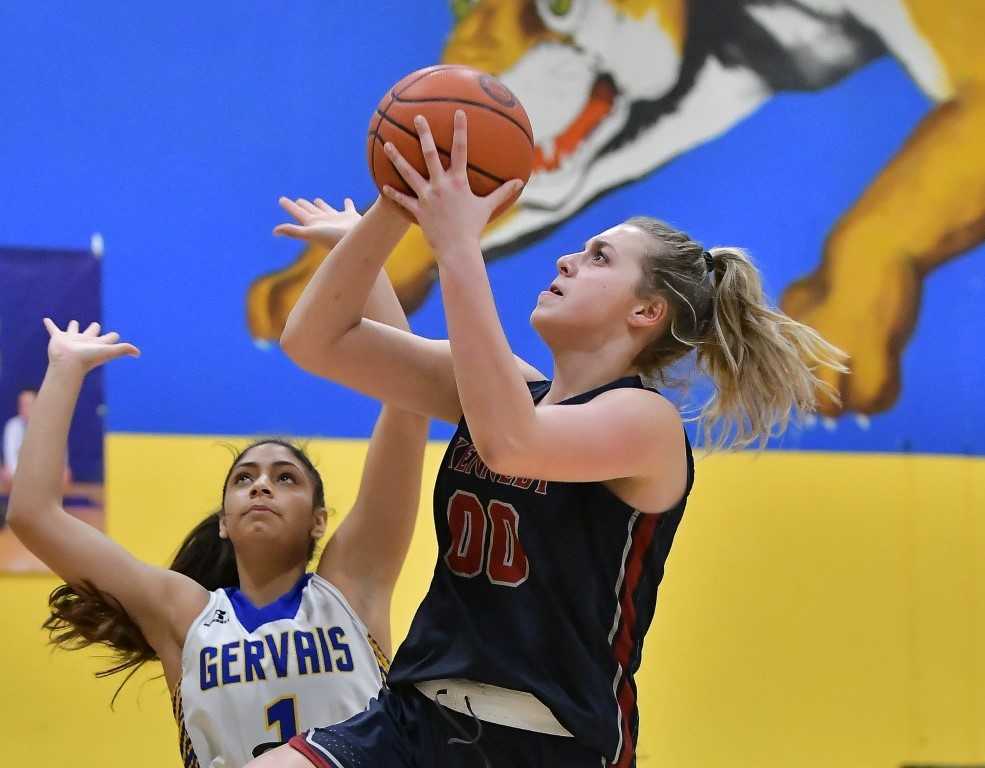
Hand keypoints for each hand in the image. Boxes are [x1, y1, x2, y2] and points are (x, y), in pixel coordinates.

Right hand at [44, 319, 139, 374]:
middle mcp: (85, 342)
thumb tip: (138, 353)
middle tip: (96, 325)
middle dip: (94, 329)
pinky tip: (46, 319)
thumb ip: (124, 350)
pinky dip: (50, 325)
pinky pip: (53, 329)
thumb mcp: (108, 351)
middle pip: (92, 333)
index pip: (109, 338)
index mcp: (98, 344)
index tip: (115, 336)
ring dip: (73, 327)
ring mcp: (71, 340)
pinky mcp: (58, 338)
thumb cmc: (88, 358)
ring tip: (74, 323)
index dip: (112, 336)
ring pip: (73, 330)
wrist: (67, 363)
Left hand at [273, 197, 361, 249]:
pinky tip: (346, 200)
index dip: (289, 206)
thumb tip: (274, 231)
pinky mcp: (351, 217)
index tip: (281, 199)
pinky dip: (347, 204)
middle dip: (304, 205)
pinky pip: (348, 208)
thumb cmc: (335, 239)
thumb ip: (293, 231)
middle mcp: (325, 222)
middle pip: (311, 211)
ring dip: (322, 205)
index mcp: (314, 224)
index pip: (298, 213)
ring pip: (327, 210)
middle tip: (298, 200)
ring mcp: (338, 220)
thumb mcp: (311, 233)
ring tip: (316, 200)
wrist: (359, 243)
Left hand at [381, 111, 522, 255]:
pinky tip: (383, 185)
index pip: (461, 150)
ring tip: (386, 144)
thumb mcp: (488, 208)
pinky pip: (402, 200)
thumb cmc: (474, 228)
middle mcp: (441, 185)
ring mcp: (427, 197)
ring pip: (408, 172)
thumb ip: (503, 192)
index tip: (458, 112)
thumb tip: (520, 181)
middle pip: (430, 154)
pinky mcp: (417, 210)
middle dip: (424, 134)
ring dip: (397, 157)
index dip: (460, 130)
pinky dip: (393, 193)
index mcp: (458, 181)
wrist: (457, 249)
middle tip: (417, 117)